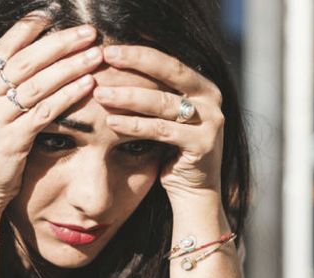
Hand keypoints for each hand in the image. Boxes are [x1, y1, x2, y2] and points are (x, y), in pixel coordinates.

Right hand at [0, 12, 102, 213]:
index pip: (3, 48)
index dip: (28, 29)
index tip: (52, 14)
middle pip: (26, 61)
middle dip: (60, 43)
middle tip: (88, 32)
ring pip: (39, 84)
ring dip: (71, 66)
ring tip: (96, 54)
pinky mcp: (13, 140)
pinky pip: (46, 111)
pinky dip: (68, 95)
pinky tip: (88, 85)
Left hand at [93, 45, 225, 199]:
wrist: (193, 191)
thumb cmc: (171, 151)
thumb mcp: (164, 117)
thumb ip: (153, 93)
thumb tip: (116, 65)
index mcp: (204, 86)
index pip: (170, 61)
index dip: (140, 54)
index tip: (110, 50)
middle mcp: (212, 99)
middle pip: (171, 73)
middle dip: (135, 63)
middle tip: (106, 58)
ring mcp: (211, 121)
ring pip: (163, 103)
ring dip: (128, 97)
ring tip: (100, 94)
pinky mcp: (203, 144)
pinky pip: (161, 130)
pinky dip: (134, 125)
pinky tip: (111, 122)